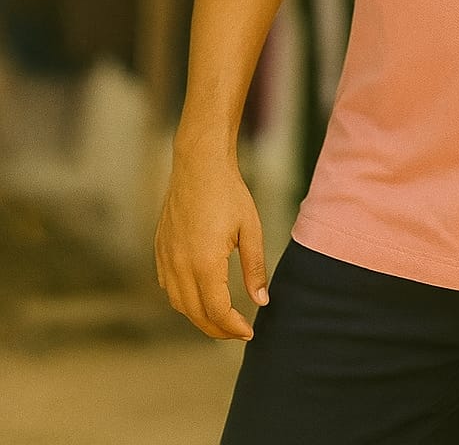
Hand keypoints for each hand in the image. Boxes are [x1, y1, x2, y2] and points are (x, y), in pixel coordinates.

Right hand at [155, 149, 268, 339]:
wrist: (199, 165)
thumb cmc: (228, 193)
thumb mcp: (250, 230)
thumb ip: (255, 269)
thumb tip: (261, 301)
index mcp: (204, 263)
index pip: (217, 311)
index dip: (233, 327)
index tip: (249, 331)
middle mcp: (179, 266)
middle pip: (195, 314)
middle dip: (217, 329)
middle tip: (238, 331)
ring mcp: (165, 258)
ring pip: (178, 303)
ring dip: (199, 317)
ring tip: (221, 318)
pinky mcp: (159, 249)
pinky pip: (168, 286)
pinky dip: (183, 299)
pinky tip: (199, 296)